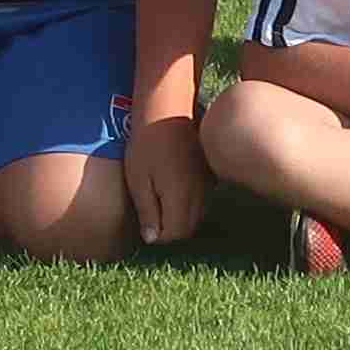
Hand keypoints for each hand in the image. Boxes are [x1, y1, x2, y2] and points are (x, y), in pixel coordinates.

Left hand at [125, 108, 205, 242]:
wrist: (167, 109)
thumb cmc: (147, 143)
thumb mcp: (138, 178)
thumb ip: (147, 211)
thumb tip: (152, 239)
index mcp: (181, 197)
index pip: (175, 234)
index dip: (159, 237)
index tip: (146, 228)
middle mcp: (200, 194)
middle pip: (189, 227)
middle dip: (170, 230)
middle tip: (152, 218)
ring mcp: (208, 184)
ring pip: (198, 215)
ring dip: (181, 218)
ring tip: (161, 204)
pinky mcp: (211, 175)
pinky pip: (203, 200)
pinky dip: (190, 205)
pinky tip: (174, 192)